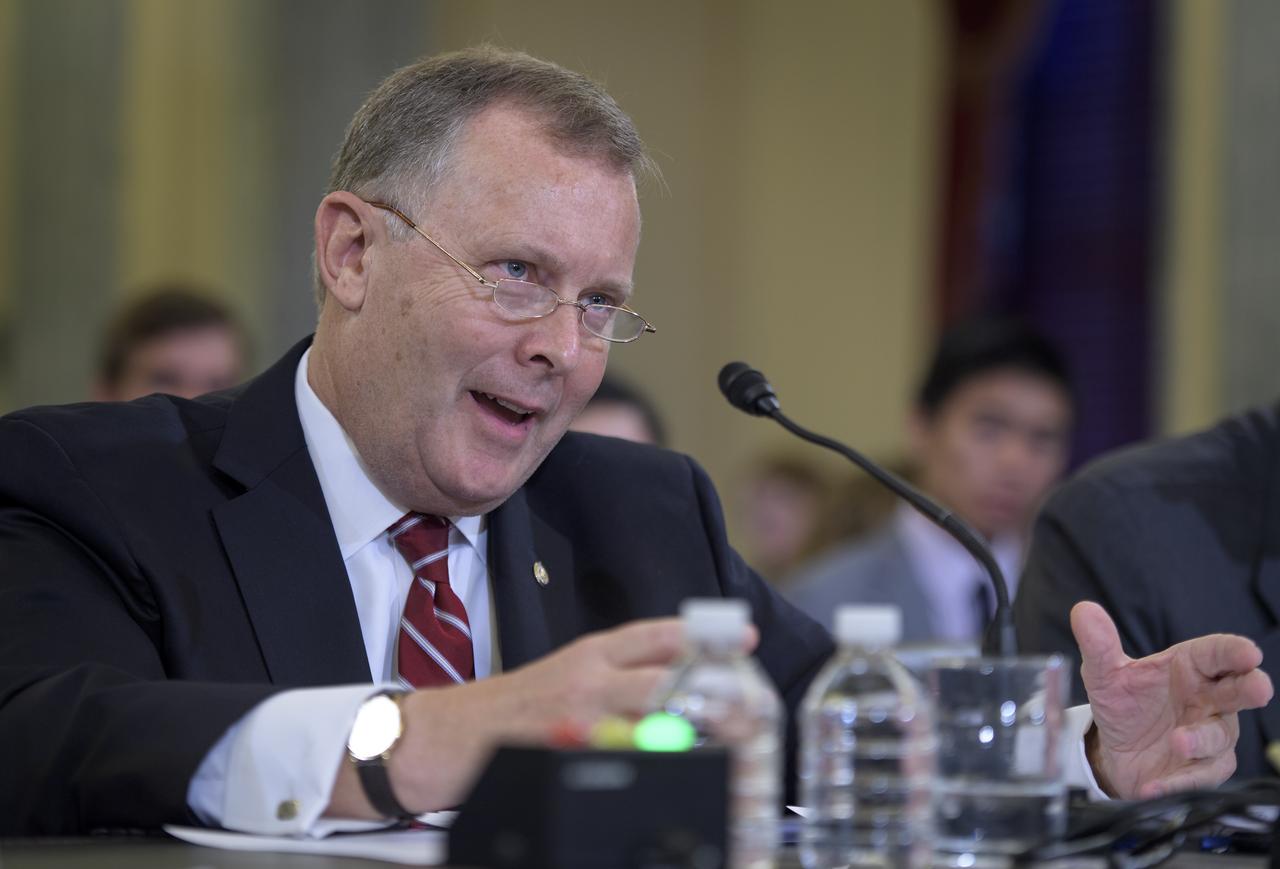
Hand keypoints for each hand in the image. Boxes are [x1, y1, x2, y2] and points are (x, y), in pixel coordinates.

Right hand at [329, 617, 753, 817]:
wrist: (436, 736)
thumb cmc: (502, 713)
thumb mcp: (560, 679)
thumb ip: (610, 680)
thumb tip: (668, 690)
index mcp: (587, 655)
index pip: (654, 635)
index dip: (703, 635)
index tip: (744, 637)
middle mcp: (585, 677)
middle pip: (663, 676)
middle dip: (712, 691)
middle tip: (750, 708)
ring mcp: (574, 716)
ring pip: (647, 717)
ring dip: (691, 730)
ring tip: (728, 744)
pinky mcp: (561, 750)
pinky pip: (617, 755)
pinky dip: (648, 762)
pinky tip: (669, 769)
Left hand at [1072, 601, 1273, 798]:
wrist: (1113, 750)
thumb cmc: (1123, 704)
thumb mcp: (1104, 674)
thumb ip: (1099, 645)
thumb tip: (1084, 611)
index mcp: (1189, 668)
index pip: (1217, 654)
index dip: (1234, 652)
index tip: (1249, 652)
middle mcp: (1207, 700)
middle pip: (1238, 691)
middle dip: (1251, 688)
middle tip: (1259, 688)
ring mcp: (1208, 735)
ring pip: (1219, 736)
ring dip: (1202, 739)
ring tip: (1178, 740)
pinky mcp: (1202, 769)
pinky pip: (1200, 776)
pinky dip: (1180, 781)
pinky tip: (1157, 784)